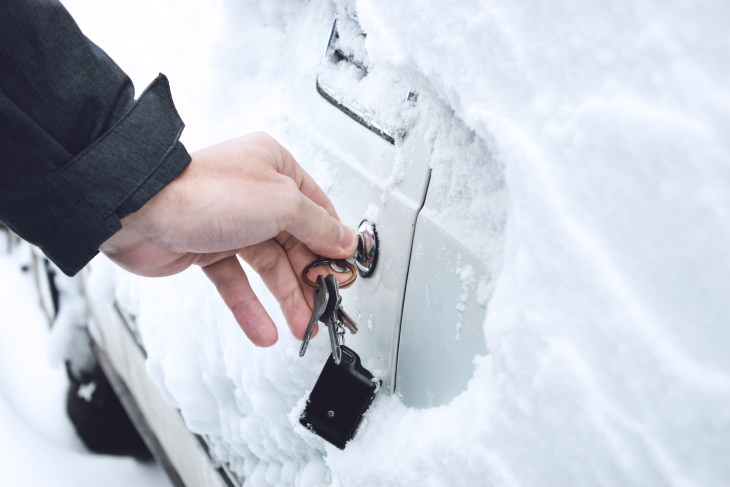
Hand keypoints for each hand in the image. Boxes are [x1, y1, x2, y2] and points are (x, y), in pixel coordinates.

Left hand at [100, 132, 357, 346]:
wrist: (139, 212)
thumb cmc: (203, 192)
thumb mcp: (281, 203)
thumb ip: (318, 225)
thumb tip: (344, 239)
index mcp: (275, 169)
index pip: (317, 209)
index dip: (332, 242)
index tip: (343, 270)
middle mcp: (255, 193)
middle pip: (295, 242)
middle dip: (310, 278)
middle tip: (324, 306)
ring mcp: (232, 222)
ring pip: (269, 266)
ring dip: (286, 298)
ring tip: (301, 326)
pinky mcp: (208, 249)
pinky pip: (237, 282)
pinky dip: (250, 307)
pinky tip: (265, 330)